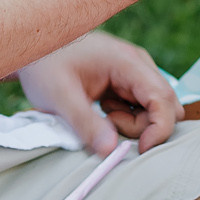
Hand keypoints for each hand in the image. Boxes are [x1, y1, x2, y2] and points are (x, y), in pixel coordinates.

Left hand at [20, 30, 182, 152]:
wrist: (34, 49)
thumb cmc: (45, 66)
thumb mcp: (60, 97)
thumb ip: (86, 123)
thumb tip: (111, 151)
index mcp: (127, 62)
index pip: (163, 98)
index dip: (160, 128)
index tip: (140, 150)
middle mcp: (138, 65)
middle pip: (165, 106)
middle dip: (144, 126)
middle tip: (108, 124)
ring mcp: (135, 73)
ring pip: (154, 109)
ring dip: (133, 123)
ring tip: (101, 115)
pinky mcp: (128, 82)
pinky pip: (142, 107)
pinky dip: (127, 118)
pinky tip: (103, 110)